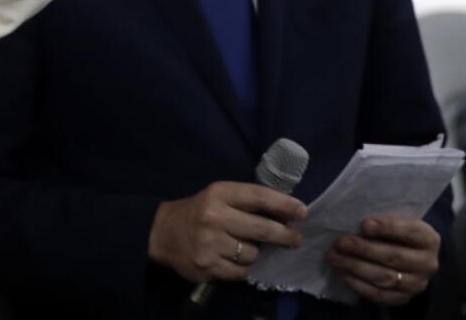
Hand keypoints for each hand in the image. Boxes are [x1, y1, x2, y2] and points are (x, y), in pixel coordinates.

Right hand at [148, 181, 306, 283]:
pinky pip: (241, 271)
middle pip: (262, 229)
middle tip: (295, 239)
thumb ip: (247, 203)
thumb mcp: (218, 197)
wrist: (162, 233)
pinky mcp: (207, 266)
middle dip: (285, 235)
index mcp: (219, 194)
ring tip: (243, 247)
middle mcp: (214, 217)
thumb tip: (287, 214)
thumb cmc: (198, 211)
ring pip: (253, 254)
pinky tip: (231, 259)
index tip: (303, 212)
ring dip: (254, 253)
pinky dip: (241, 267)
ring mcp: (210, 244)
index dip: (284, 204)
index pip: (259, 197)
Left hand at [325, 216, 439, 305]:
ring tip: (334, 257)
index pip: (410, 232)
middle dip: (364, 249)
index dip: (387, 228)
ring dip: (355, 267)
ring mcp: (417, 284)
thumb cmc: (396, 232)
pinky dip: (357, 284)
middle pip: (394, 257)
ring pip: (385, 278)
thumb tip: (351, 217)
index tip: (364, 224)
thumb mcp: (396, 220)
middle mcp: (427, 264)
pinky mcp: (403, 298)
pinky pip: (379, 295)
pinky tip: (340, 272)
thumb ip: (381, 220)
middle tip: (340, 242)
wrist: (408, 256)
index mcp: (428, 239)